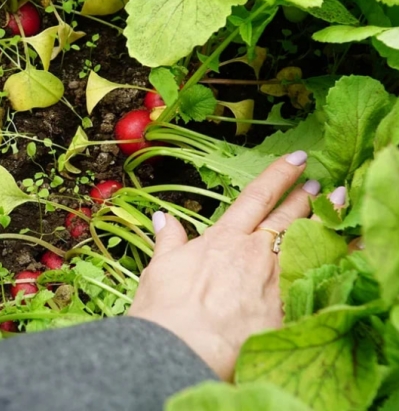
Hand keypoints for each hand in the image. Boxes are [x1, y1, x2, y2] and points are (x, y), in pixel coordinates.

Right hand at [128, 151, 345, 379]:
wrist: (181, 348)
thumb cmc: (166, 309)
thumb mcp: (160, 267)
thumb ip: (169, 240)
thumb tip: (163, 218)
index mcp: (224, 238)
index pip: (257, 197)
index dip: (279, 175)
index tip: (296, 160)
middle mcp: (254, 253)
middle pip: (288, 217)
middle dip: (307, 197)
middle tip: (321, 184)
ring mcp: (275, 282)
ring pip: (309, 244)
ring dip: (327, 224)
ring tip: (341, 207)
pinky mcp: (286, 311)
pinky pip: (317, 283)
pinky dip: (335, 266)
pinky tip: (347, 258)